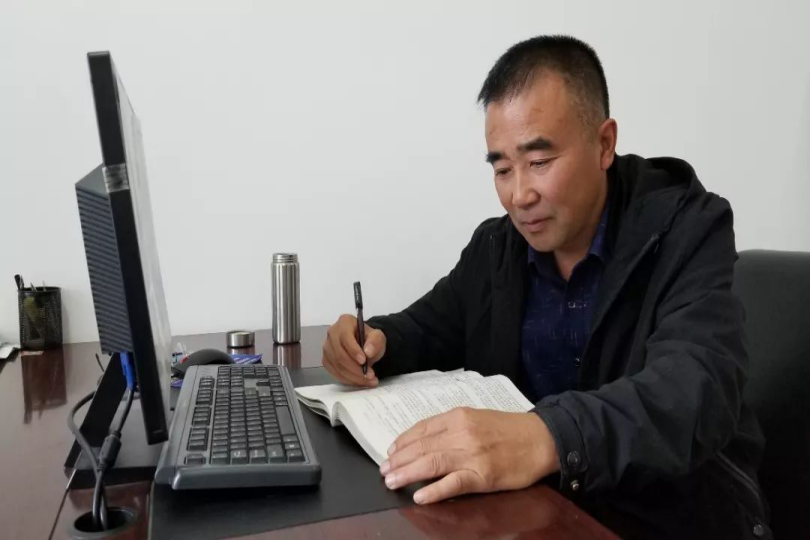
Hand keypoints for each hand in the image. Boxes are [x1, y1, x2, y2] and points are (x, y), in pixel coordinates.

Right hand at [322, 314, 385, 386]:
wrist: (365, 347)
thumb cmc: (369, 339)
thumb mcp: (378, 337)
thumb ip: (375, 342)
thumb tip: (368, 352)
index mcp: (344, 322)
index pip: (345, 337)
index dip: (353, 350)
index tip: (364, 361)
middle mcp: (331, 333)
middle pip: (339, 354)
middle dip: (355, 368)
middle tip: (370, 375)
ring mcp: (327, 347)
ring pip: (337, 365)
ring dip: (353, 376)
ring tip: (369, 380)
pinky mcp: (326, 360)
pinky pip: (335, 372)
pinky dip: (348, 379)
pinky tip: (360, 381)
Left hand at [379, 407, 559, 503]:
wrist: (541, 439)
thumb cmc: (509, 429)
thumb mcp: (477, 418)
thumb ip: (451, 426)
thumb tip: (424, 440)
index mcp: (458, 417)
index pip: (422, 429)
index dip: (403, 441)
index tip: (390, 450)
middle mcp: (462, 433)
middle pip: (422, 447)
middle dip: (398, 460)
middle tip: (383, 470)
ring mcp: (472, 455)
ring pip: (431, 464)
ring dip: (407, 474)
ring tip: (391, 481)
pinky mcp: (483, 476)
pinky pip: (453, 484)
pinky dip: (434, 490)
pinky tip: (420, 496)